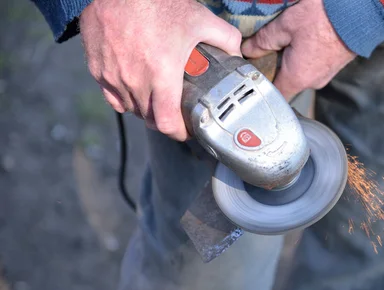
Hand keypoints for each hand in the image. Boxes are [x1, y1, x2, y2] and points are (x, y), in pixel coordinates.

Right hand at [79, 0, 241, 140]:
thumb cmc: (156, 2)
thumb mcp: (200, 19)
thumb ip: (226, 39)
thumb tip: (238, 55)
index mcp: (161, 74)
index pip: (166, 123)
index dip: (178, 133)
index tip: (185, 130)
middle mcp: (134, 81)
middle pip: (149, 118)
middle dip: (164, 119)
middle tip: (174, 110)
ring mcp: (112, 76)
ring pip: (130, 107)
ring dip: (144, 108)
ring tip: (156, 96)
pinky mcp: (96, 69)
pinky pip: (111, 95)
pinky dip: (124, 96)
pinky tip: (134, 85)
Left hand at [241, 0, 355, 100]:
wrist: (361, 11)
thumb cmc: (324, 17)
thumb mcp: (286, 25)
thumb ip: (264, 40)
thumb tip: (248, 49)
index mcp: (297, 78)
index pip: (273, 95)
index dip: (261, 84)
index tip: (253, 72)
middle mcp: (312, 82)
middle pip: (286, 82)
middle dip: (276, 66)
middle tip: (268, 47)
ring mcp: (325, 75)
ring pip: (300, 73)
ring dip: (292, 59)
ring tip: (289, 38)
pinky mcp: (334, 66)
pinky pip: (314, 65)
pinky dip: (306, 55)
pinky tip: (305, 38)